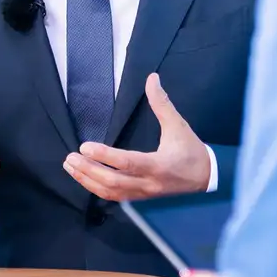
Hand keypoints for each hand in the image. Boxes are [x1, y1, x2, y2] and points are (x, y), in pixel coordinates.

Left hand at [63, 73, 210, 199]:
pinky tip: (84, 178)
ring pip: (111, 192)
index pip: (127, 163)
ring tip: (71, 167)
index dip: (105, 156)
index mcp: (158, 165)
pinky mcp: (141, 198)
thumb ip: (162, 103)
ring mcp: (143, 193)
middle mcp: (148, 183)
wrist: (206, 177)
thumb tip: (151, 78)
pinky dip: (97, 188)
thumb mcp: (178, 125)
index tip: (85, 146)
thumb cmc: (191, 150)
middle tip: (70, 157)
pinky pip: (115, 197)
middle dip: (89, 171)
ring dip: (87, 181)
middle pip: (113, 182)